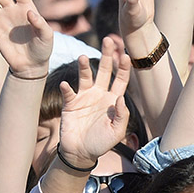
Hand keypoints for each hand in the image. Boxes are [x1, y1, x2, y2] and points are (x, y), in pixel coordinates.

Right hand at [58, 38, 130, 166]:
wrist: (81, 152)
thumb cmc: (102, 142)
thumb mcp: (117, 132)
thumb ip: (122, 115)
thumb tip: (121, 98)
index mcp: (113, 100)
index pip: (121, 80)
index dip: (123, 68)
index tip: (126, 55)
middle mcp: (99, 94)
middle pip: (104, 70)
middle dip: (107, 56)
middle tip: (109, 40)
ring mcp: (84, 97)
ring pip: (85, 77)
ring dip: (83, 67)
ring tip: (82, 58)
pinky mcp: (70, 103)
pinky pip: (68, 93)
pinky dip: (67, 89)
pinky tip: (67, 86)